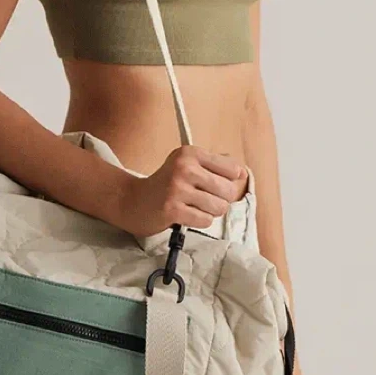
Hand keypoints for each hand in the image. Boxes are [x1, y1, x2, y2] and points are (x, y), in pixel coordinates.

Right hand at [110, 146, 248, 235]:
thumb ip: (215, 165)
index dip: (230, 182)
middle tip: (204, 199)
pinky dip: (200, 221)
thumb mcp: (187, 164)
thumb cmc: (165, 184)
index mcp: (191, 153)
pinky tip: (187, 214)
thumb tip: (242, 172)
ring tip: (195, 207)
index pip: (232, 169)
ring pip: (218, 207)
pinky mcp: (172, 209)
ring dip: (210, 212)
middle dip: (221, 199)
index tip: (217, 185)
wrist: (133, 200)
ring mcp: (177, 189)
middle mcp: (184, 167)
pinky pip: (205, 220)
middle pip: (228, 190)